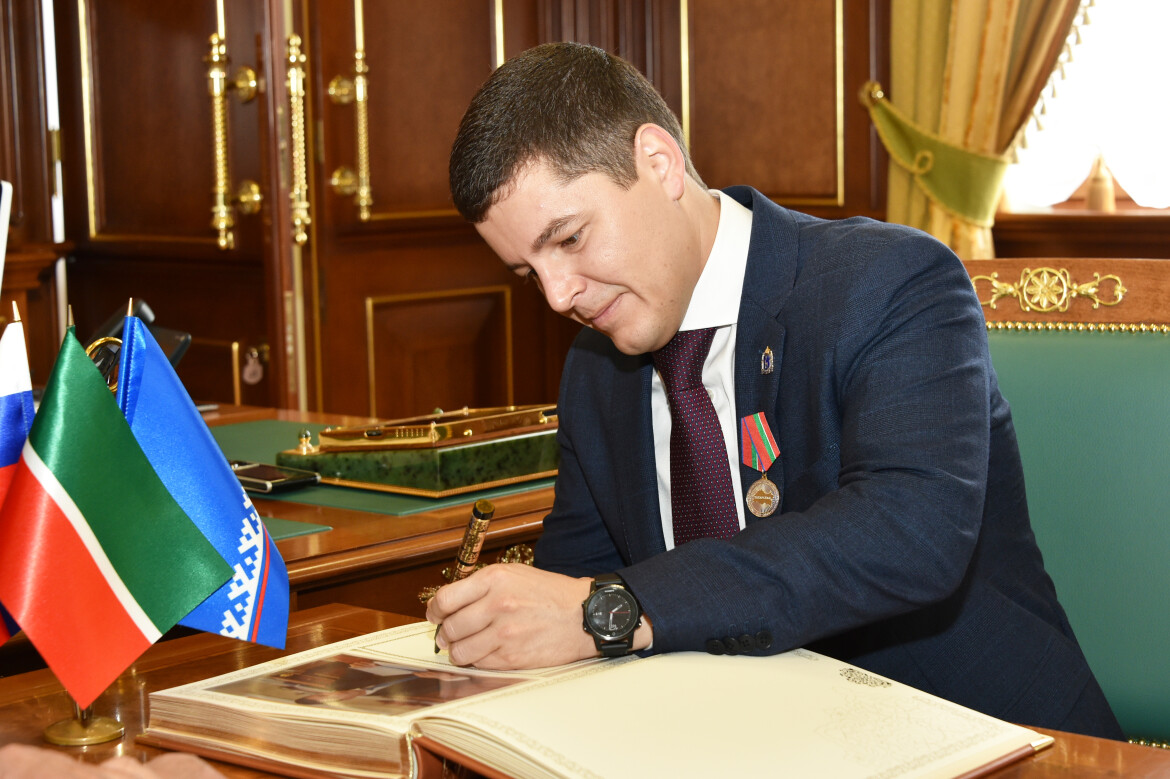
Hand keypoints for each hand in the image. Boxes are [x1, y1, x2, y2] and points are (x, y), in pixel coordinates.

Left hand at [426, 564, 595, 669]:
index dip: (434, 611)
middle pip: (450, 627)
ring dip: (458, 651)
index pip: (445, 599)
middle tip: (450, 635)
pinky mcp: (512, 657)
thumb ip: (482, 586)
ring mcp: (504, 632)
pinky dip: (477, 660)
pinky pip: (478, 663)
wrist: (583, 616)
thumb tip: (449, 603)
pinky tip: (486, 652)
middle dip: (445, 634)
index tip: (435, 615)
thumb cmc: (550, 594)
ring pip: (460, 650)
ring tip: (466, 646)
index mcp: (495, 578)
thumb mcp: (515, 575)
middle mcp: (497, 603)